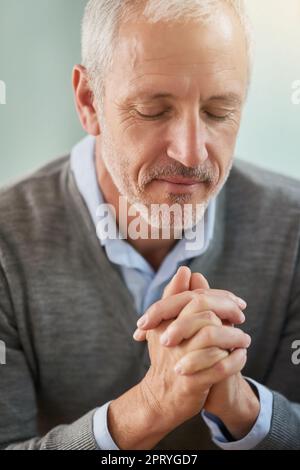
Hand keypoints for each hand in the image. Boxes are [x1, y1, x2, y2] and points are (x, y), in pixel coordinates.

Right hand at [137, 267, 249, 432]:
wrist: (160, 397)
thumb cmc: (168, 356)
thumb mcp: (166, 325)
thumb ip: (175, 297)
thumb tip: (185, 270)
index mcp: (164, 322)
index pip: (194, 298)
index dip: (219, 297)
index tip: (237, 302)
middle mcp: (170, 338)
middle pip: (205, 314)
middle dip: (229, 312)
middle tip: (241, 317)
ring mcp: (180, 360)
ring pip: (213, 338)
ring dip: (235, 337)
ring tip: (244, 340)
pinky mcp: (191, 382)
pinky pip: (220, 367)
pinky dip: (236, 360)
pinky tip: (241, 357)